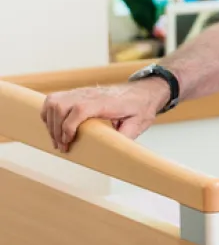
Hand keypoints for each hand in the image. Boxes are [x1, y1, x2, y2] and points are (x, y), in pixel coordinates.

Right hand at [41, 81, 167, 151]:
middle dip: (56, 129)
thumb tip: (113, 152)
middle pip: (60, 105)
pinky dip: (49, 113)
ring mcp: (82, 92)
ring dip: (50, 122)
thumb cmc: (141, 107)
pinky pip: (54, 99)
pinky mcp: (78, 93)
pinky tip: (54, 127)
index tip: (67, 143)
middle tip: (62, 147)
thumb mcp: (138, 124)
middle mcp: (91, 94)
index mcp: (106, 102)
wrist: (144, 91)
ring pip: (54, 102)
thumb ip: (125, 137)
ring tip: (57, 139)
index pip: (80, 109)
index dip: (69, 127)